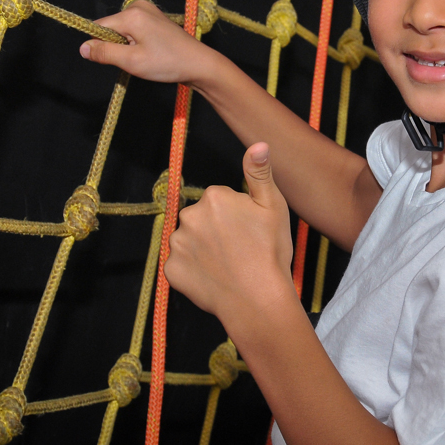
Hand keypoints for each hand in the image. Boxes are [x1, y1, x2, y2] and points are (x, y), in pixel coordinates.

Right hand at [79, 0, 215, 84]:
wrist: (199, 64)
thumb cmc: (167, 63)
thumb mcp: (131, 62)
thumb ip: (104, 53)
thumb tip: (82, 48)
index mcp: (132, 14)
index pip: (99, 26)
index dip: (101, 46)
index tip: (118, 59)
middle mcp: (138, 6)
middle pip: (111, 28)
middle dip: (117, 47)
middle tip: (137, 59)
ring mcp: (148, 11)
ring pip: (122, 31)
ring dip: (127, 47)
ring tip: (147, 56)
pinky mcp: (154, 18)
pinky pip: (133, 31)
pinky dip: (136, 43)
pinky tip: (151, 52)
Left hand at [165, 143, 295, 323]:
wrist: (257, 301)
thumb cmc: (270, 252)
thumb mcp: (273, 207)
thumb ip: (259, 173)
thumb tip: (258, 143)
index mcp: (214, 197)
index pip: (221, 200)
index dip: (238, 216)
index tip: (250, 232)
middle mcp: (189, 216)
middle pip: (203, 219)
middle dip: (217, 230)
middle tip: (241, 250)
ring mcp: (177, 245)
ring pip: (190, 241)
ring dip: (204, 249)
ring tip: (229, 266)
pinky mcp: (171, 270)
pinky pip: (181, 265)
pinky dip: (194, 271)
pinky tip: (214, 278)